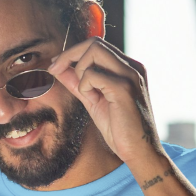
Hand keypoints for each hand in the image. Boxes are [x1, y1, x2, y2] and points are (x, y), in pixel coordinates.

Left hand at [49, 37, 159, 164]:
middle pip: (94, 42)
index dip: (73, 52)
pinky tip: (92, 100)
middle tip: (55, 70)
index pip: (97, 45)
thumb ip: (78, 84)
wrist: (140, 152)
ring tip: (86, 94)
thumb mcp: (94, 102)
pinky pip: (93, 74)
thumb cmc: (120, 130)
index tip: (56, 65)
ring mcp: (130, 75)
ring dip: (79, 71)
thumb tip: (58, 68)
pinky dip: (85, 86)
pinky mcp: (124, 88)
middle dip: (70, 55)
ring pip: (94, 51)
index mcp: (128, 68)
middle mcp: (132, 66)